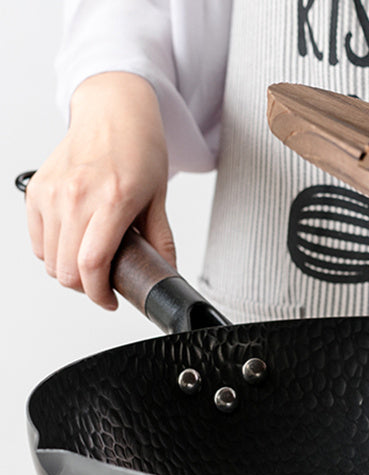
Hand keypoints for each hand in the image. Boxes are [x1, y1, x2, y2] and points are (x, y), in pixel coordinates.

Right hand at [25, 72, 173, 309]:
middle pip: (66, 269)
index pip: (92, 264)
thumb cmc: (138, 149)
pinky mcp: (36, 191)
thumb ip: (161, 241)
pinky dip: (52, 252)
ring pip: (49, 259)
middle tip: (104, 284)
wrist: (113, 112)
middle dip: (86, 287)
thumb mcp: (158, 198)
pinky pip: (36, 240)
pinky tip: (73, 245)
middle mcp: (76, 196)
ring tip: (90, 264)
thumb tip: (166, 273)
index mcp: (111, 200)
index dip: (99, 294)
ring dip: (69, 271)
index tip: (110, 300)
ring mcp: (52, 193)